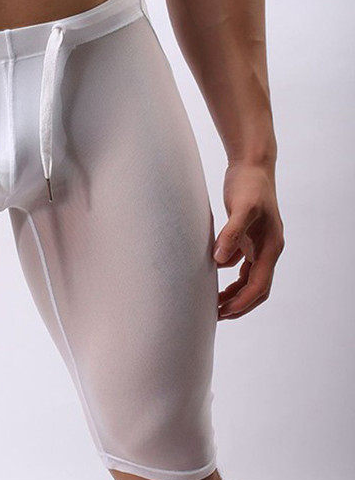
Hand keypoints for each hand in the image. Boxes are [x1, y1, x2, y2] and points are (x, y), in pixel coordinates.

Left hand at [214, 162, 283, 319]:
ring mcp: (257, 243)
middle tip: (215, 316)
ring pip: (247, 278)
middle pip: (256, 288)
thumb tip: (219, 261)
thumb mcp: (241, 208)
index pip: (259, 286)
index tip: (222, 313)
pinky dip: (226, 274)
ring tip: (212, 302)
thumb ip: (231, 235)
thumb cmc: (249, 185)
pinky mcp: (246, 236)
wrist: (252, 164)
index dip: (241, 303)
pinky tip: (209, 275)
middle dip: (238, 305)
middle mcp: (267, 249)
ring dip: (232, 292)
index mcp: (270, 248)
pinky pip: (238, 263)